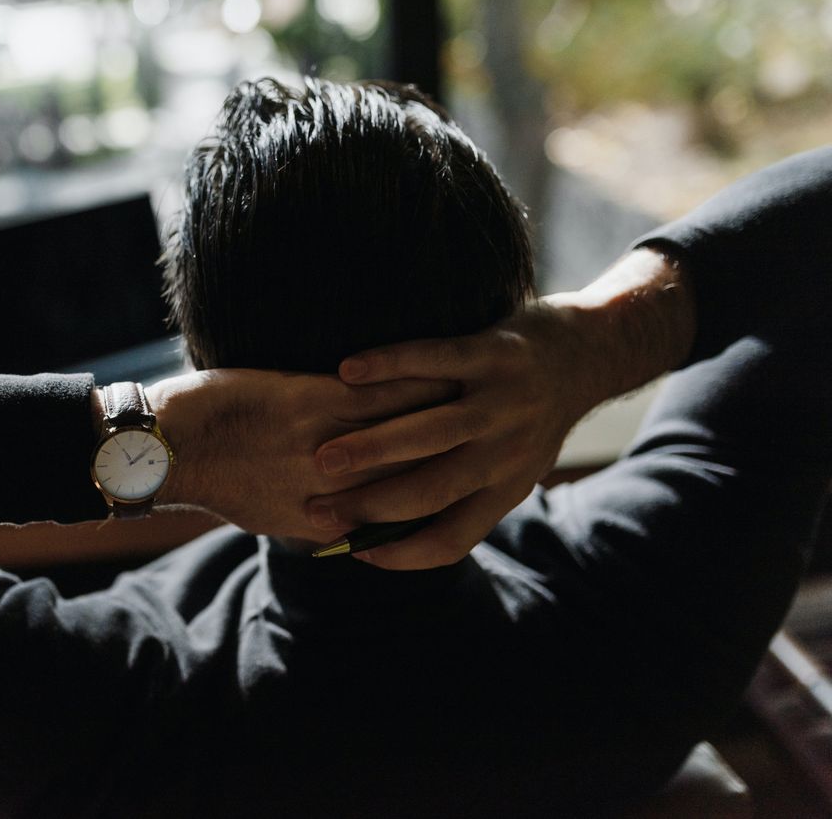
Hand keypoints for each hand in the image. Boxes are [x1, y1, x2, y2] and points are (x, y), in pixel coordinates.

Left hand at [146, 369, 457, 540]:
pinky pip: (372, 396)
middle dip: (449, 456)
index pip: (394, 512)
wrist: (164, 447)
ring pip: (400, 432)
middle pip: (409, 474)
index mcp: (322, 519)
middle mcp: (332, 486)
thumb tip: (342, 526)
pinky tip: (435, 370)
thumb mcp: (268, 517)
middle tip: (488, 435)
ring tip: (477, 399)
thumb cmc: (210, 480)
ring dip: (441, 415)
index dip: (431, 499)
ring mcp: (324, 443)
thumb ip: (313, 521)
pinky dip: (406, 383)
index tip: (460, 483)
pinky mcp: (308, 401)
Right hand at [307, 249, 694, 569]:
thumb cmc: (531, 418)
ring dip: (373, 447)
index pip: (451, 538)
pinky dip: (389, 365)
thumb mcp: (512, 468)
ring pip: (431, 432)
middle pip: (432, 489)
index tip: (350, 550)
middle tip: (315, 508)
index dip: (400, 554)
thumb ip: (464, 495)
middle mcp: (508, 451)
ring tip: (322, 457)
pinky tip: (346, 372)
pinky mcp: (496, 352)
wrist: (590, 352)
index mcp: (508, 488)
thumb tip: (386, 533)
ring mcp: (504, 401)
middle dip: (371, 503)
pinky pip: (435, 360)